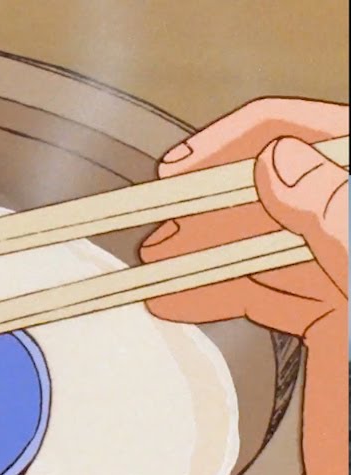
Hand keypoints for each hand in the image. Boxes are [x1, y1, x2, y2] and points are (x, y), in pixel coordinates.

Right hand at [139, 97, 346, 474]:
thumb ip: (338, 229)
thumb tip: (280, 162)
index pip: (322, 141)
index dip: (251, 140)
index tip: (185, 168)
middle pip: (285, 188)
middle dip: (212, 201)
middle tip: (155, 223)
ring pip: (267, 240)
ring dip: (204, 247)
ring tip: (151, 263)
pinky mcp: (332, 326)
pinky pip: (265, 289)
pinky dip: (215, 290)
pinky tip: (175, 298)